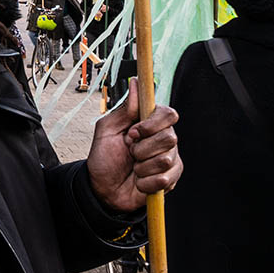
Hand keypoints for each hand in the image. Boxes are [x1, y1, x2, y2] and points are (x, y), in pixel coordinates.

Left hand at [86, 82, 181, 211]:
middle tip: (129, 152)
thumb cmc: (103, 157)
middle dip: (143, 149)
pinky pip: (165, 179)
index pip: (168, 114)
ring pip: (166, 160)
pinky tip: (139, 181)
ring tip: (133, 167)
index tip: (133, 132)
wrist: (103, 189)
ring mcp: (169, 159)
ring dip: (142, 166)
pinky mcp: (170, 179)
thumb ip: (125, 109)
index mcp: (149, 123)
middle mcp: (163, 138)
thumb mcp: (107, 129)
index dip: (152, 124)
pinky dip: (146, 182)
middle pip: (169, 138)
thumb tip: (136, 83)